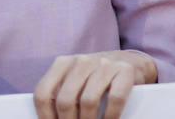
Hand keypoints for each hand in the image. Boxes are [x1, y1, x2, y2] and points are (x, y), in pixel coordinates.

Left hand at [33, 50, 157, 118]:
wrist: (131, 62)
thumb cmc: (96, 79)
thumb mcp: (75, 80)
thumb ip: (61, 95)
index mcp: (63, 63)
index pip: (43, 94)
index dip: (45, 117)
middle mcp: (82, 61)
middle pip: (65, 101)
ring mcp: (104, 64)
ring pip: (88, 101)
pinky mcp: (125, 70)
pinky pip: (115, 99)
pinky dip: (110, 117)